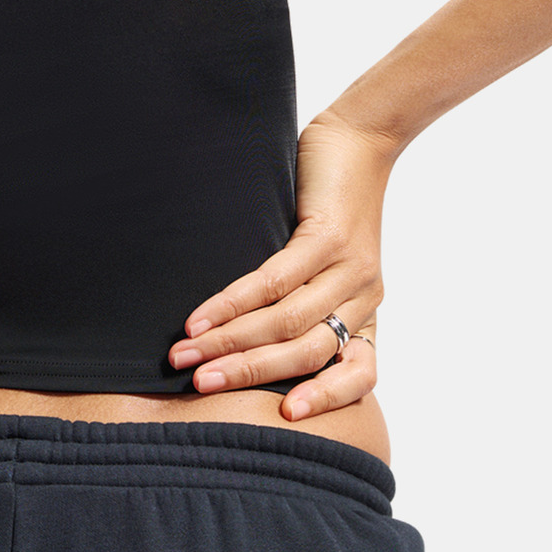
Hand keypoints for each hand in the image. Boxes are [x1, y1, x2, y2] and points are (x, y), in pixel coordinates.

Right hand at [167, 109, 394, 421]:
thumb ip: (302, 298)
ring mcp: (349, 267)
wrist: (362, 136)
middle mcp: (364, 295)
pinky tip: (202, 316)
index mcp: (366, 309)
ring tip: (186, 355)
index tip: (286, 416)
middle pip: (307, 353)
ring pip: (288, 322)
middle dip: (248, 374)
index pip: (360, 372)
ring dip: (231, 343)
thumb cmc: (334, 200)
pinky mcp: (329, 236)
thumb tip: (242, 338)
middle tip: (197, 387)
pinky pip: (276, 280)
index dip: (327, 398)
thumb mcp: (329, 260)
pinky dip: (234, 302)